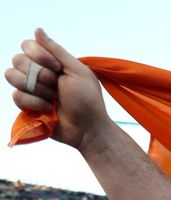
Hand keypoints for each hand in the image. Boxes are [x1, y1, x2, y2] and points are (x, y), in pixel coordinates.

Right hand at [5, 28, 110, 148]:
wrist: (87, 128)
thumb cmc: (87, 99)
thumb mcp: (77, 71)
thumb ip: (56, 50)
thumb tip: (37, 29)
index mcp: (51, 62)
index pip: (28, 46)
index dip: (39, 55)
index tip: (57, 67)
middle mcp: (38, 73)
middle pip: (17, 59)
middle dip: (40, 74)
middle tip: (57, 86)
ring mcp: (31, 89)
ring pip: (11, 76)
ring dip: (36, 88)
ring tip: (53, 98)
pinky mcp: (26, 105)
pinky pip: (16, 96)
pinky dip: (35, 103)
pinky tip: (48, 109)